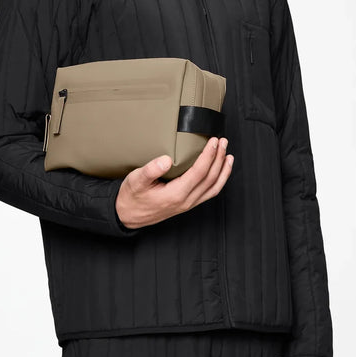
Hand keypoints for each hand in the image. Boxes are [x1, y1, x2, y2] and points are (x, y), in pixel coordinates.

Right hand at [115, 137, 233, 228]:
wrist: (128, 215)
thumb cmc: (132, 196)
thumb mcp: (136, 180)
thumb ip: (151, 170)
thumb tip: (166, 160)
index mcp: (175, 194)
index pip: (199, 172)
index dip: (209, 155)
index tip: (213, 141)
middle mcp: (186, 201)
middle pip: (210, 178)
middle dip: (219, 158)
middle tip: (223, 141)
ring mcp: (189, 204)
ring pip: (214, 188)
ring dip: (223, 170)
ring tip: (228, 155)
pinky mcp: (188, 204)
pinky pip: (209, 193)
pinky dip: (219, 181)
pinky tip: (220, 171)